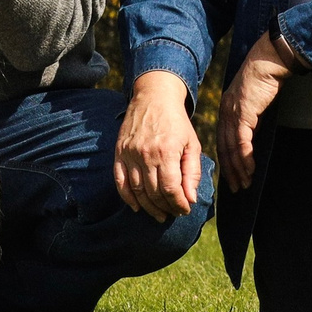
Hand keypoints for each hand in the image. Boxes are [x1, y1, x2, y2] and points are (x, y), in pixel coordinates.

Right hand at [115, 72, 203, 221]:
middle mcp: (146, 154)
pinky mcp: (119, 152)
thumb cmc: (177, 122)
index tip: (185, 209)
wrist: (153, 97)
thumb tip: (191, 198)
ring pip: (137, 191)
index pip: (171, 188)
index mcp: (166, 151)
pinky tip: (137, 207)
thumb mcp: (192, 144)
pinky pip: (120, 182)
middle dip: (166, 208)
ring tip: (160, 214)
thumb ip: (192, 172)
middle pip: (154, 193)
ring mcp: (130, 154)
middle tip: (174, 213)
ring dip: (149, 207)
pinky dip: (128, 198)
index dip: (179, 204)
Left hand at [215, 31, 295, 190]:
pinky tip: (251, 169)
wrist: (268, 62)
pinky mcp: (244, 114)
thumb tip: (251, 137)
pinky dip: (246, 157)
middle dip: (230, 171)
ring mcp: (233, 114)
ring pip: (232, 148)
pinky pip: (243, 142)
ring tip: (245, 183)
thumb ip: (250, 119)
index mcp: (225, 111)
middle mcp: (225, 114)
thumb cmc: (263, 79)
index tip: (231, 176)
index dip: (226, 161)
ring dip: (239, 168)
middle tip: (236, 188)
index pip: (222, 142)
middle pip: (224, 148)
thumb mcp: (252, 102)